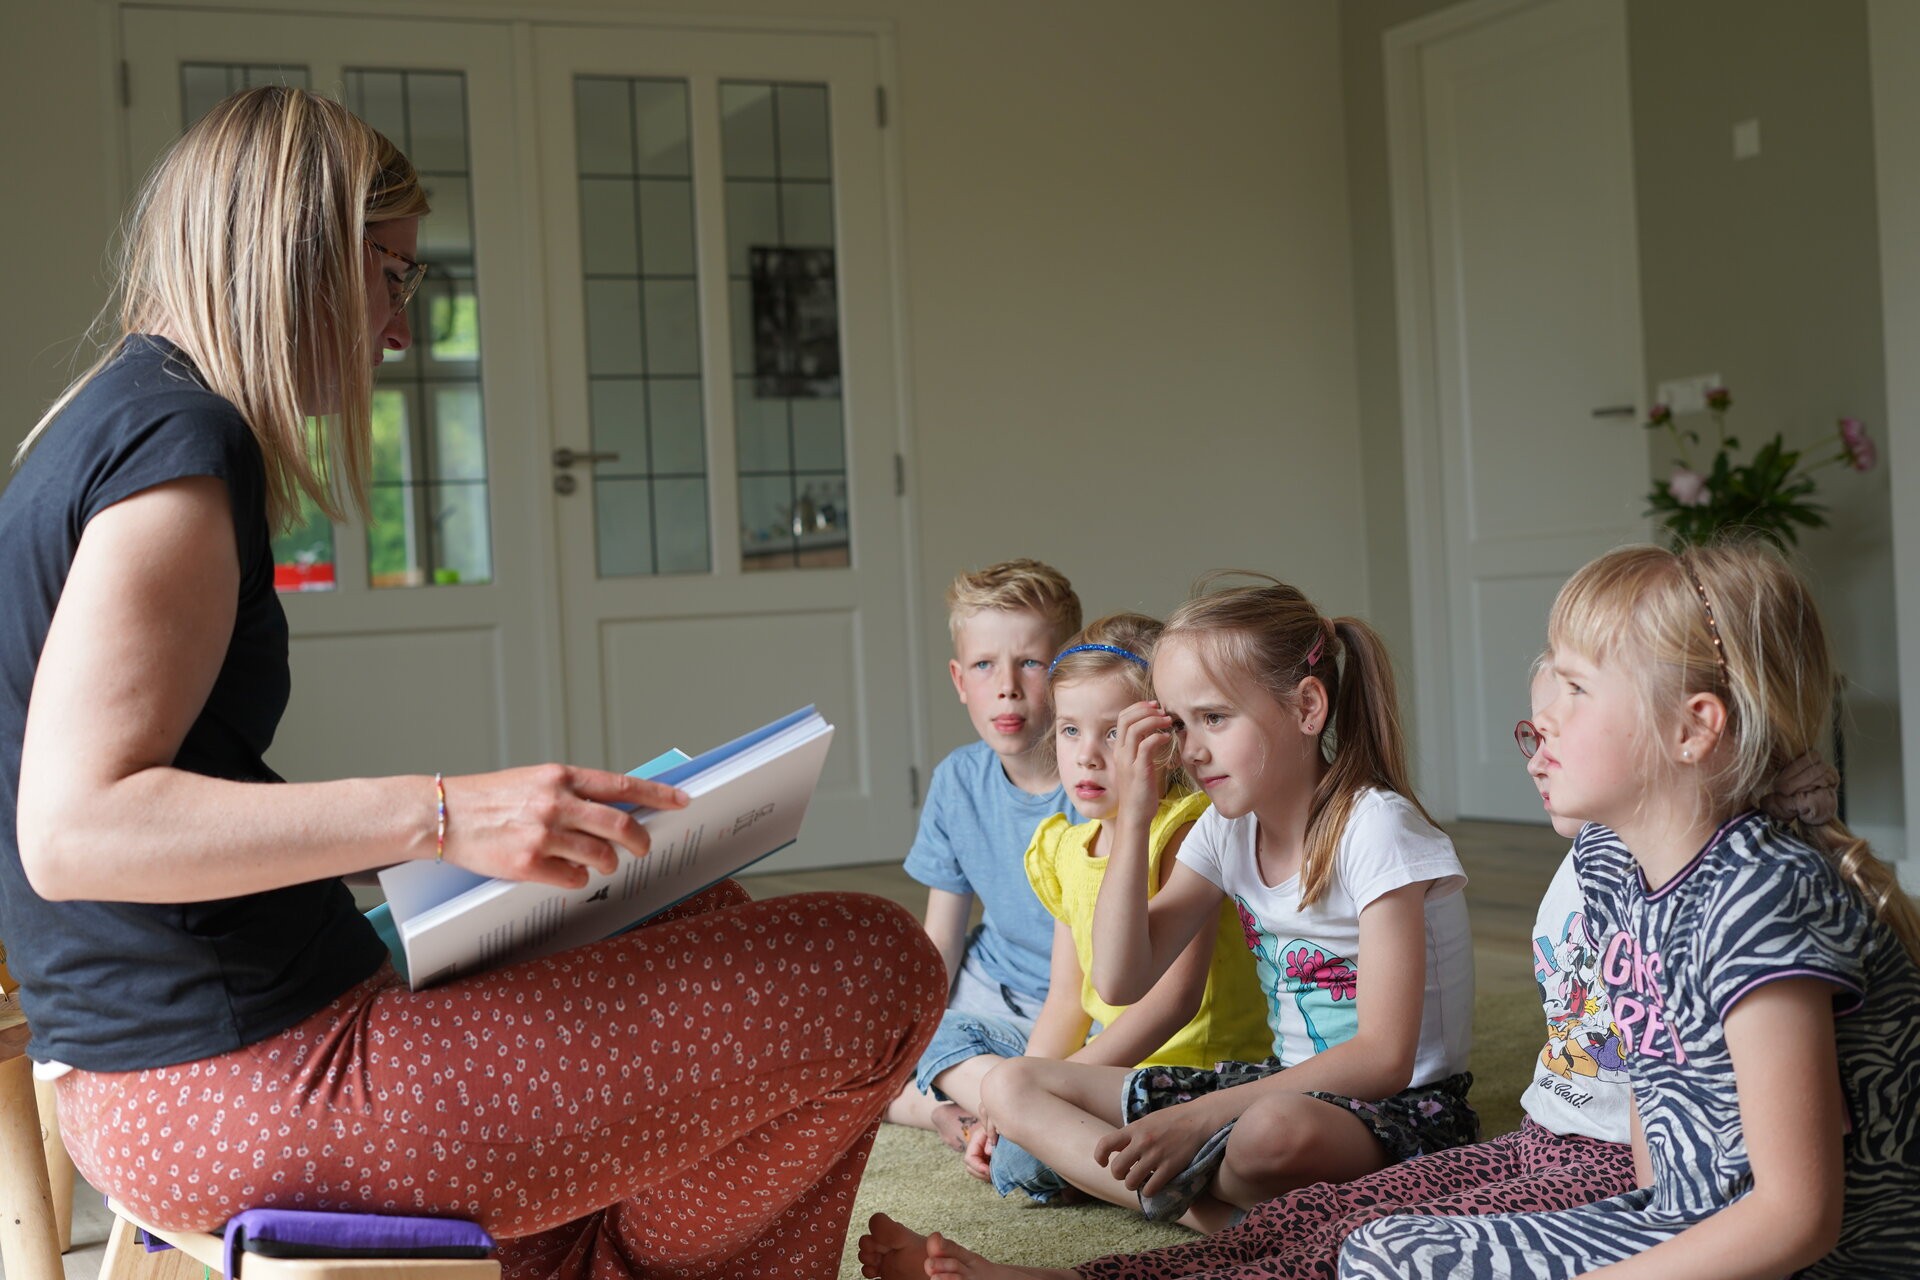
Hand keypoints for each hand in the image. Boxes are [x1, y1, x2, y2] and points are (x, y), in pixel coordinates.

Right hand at [438, 765, 688, 889]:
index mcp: (562, 776)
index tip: (682, 801)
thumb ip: (573, 792)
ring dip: (608, 864)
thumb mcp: (535, 780)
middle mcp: (556, 802)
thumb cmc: (490, 798)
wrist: (442, 814)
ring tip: (601, 864)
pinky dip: (578, 879)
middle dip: (640, 840)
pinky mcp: (527, 863)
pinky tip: (567, 874)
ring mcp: (542, 833)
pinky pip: (573, 879)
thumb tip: (615, 808)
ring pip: (601, 856)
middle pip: (621, 824)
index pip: (622, 784)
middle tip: (642, 848)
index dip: (658, 795)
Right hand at [962, 1115, 996, 1180]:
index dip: (977, 1167)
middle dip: (981, 1174)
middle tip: (993, 1175)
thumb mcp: (996, 1129)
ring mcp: (980, 1156)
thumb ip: (991, 1139)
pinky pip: (984, 1173)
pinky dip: (990, 1176)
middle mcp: (975, 1150)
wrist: (1007, 1123)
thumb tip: (988, 1152)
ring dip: (985, 1176)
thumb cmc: (1001, 1125)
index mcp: (975, 1141)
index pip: (969, 1158)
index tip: (989, 1171)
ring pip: (976, 1172)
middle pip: (970, 1168)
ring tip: (997, 1174)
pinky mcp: (986, 1161)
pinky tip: (999, 1173)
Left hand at [1093, 1100, 1218, 1199]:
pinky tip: (1153, 1186)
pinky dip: (1148, 1191)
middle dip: (1119, 1175)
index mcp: (1134, 1129)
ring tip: (1140, 1181)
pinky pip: (1150, 1188)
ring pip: (1131, 1182)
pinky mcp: (1171, 1167)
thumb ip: (1132, 1134)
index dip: (1099, 1156)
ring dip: (1133, 1185)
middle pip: (1117, 1169)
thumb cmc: (1174, 1119)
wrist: (1200, 1119)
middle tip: (1127, 1174)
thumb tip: (1116, 1149)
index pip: (1105, 1144)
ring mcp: (1156, 1156)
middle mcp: (1142, 1142)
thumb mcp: (1148, 1120)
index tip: (1103, 1163)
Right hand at [1113, 701, 1173, 826]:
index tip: (1153, 707)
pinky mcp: (1138, 771)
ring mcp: (1128, 761)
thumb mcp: (1138, 766)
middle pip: (1126, 719)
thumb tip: (1155, 735)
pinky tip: (1167, 738)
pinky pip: (1146, 746)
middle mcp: (1120, 753)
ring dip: (1153, 720)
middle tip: (1161, 710)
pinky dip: (1157, 737)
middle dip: (1145, 710)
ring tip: (1167, 721)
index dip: (1137, 708)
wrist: (1134, 816)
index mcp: (1119, 750)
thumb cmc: (1139, 792)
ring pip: (1135, 729)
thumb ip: (1143, 750)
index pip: (1122, 719)